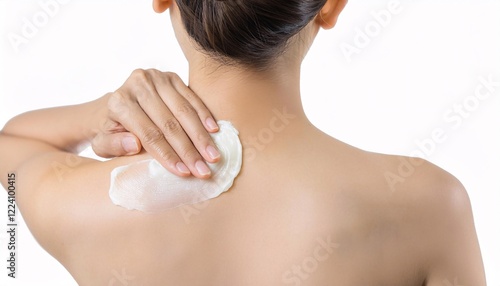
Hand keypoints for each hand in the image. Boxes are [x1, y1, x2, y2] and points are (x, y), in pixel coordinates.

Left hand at [91, 69, 219, 178]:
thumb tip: (134, 144)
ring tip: (213, 156)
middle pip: (169, 123)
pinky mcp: (172, 77)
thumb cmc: (112, 131)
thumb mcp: (103, 144)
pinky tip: (215, 132)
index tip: (184, 173)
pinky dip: (205, 115)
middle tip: (204, 171)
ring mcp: (157, 78)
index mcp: (119, 102)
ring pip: (184, 111)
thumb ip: (113, 146)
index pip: (149, 134)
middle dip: (189, 150)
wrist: (117, 106)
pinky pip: (193, 98)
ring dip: (201, 136)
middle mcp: (138, 84)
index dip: (168, 155)